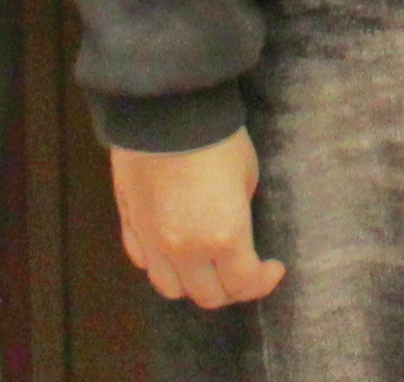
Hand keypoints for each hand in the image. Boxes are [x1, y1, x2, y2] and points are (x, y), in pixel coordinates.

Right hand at [110, 131, 286, 310]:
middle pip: (207, 295)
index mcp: (223, 238)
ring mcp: (151, 240)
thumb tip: (233, 228)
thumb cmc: (218, 137)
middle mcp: (184, 250)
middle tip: (244, 270)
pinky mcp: (129, 223)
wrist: (168, 107)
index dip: (263, 281)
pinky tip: (175, 250)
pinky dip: (161, 264)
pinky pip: (143, 260)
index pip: (243, 284)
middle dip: (231, 288)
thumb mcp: (247, 177)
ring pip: (170, 287)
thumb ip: (239, 215)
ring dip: (193, 284)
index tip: (274, 267)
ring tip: (208, 266)